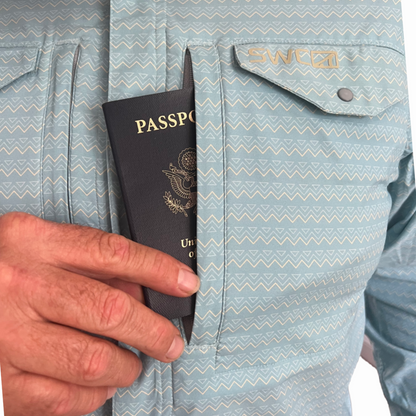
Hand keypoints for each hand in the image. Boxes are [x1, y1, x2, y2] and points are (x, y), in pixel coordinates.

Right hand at [0, 212, 199, 415]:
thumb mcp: (35, 245)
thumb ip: (86, 261)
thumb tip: (140, 288)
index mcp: (32, 242)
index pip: (113, 252)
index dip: (159, 269)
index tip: (187, 284)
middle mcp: (19, 286)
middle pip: (110, 309)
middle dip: (154, 331)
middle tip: (171, 343)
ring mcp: (6, 336)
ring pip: (93, 361)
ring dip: (126, 367)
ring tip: (133, 365)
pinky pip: (63, 398)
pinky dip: (94, 396)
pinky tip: (101, 384)